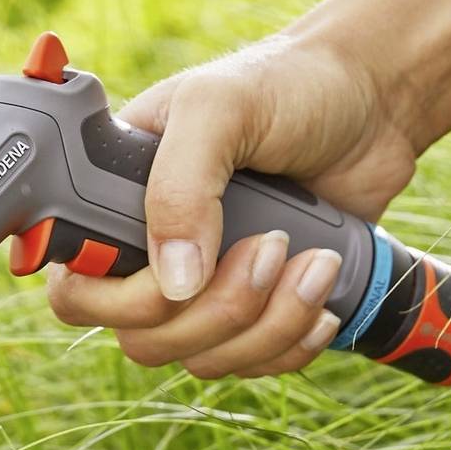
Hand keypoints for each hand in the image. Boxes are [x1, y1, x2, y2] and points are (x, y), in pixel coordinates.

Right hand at [44, 30, 423, 378]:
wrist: (374, 101)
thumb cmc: (289, 84)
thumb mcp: (220, 109)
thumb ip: (180, 186)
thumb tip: (173, 283)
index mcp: (114, 198)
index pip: (76, 287)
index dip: (121, 300)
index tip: (182, 270)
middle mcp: (149, 250)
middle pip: (142, 338)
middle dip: (216, 310)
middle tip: (272, 245)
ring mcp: (204, 284)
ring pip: (202, 358)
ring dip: (267, 324)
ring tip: (318, 261)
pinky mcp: (258, 308)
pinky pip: (252, 364)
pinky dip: (291, 342)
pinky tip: (323, 294)